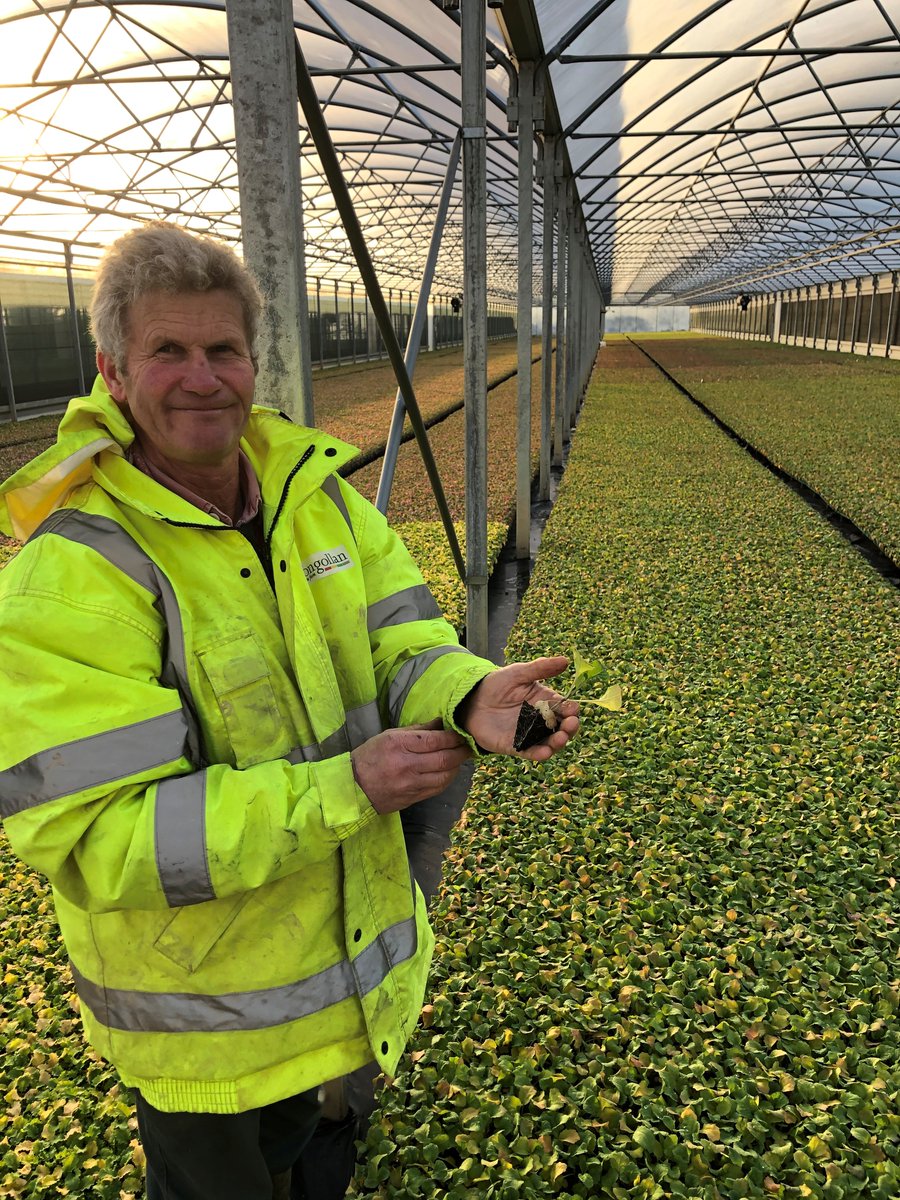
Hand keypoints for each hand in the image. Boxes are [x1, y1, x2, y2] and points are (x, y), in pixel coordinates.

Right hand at [351, 721, 471, 814]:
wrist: (353, 787)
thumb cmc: (370, 756)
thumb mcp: (389, 736)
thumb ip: (418, 730)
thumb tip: (441, 722)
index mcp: (399, 745)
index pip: (435, 740)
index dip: (453, 737)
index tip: (462, 733)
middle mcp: (406, 765)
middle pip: (444, 759)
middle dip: (461, 752)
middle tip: (469, 746)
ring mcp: (410, 784)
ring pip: (445, 776)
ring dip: (457, 766)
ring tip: (461, 758)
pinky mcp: (413, 798)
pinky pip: (438, 788)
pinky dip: (448, 778)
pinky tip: (450, 771)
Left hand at [455, 655, 579, 761]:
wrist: (473, 699)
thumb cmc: (498, 684)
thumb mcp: (519, 673)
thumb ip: (540, 668)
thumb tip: (565, 660)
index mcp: (546, 702)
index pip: (565, 708)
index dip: (571, 710)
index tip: (573, 710)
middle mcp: (541, 721)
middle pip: (562, 728)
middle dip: (570, 728)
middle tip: (570, 725)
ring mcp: (529, 735)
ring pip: (550, 743)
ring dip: (558, 743)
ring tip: (560, 739)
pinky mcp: (515, 746)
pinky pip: (530, 752)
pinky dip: (539, 754)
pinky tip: (544, 753)